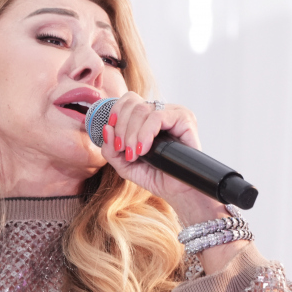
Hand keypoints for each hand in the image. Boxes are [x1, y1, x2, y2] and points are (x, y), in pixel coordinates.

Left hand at [101, 92, 250, 271]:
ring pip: (143, 109)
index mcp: (148, 116)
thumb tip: (106, 128)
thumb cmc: (155, 176)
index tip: (113, 136)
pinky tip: (144, 149)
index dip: (116, 114)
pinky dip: (146, 133)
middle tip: (124, 150)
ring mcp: (174, 113)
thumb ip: (110, 149)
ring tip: (134, 153)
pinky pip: (158, 116)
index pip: (129, 100)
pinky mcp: (185, 119)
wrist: (178, 191)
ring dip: (132, 133)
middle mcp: (161, 111)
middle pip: (133, 103)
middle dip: (122, 128)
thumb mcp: (124, 165)